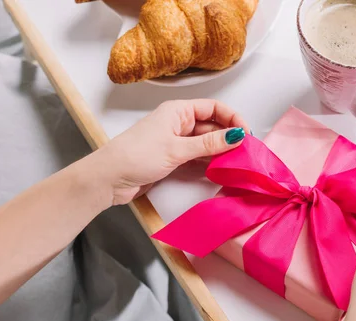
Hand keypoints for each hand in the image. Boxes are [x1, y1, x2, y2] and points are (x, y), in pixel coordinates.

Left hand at [92, 99, 248, 205]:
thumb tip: (237, 136)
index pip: (214, 108)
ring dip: (221, 150)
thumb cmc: (137, 156)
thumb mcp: (177, 149)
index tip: (246, 134)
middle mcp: (179, 123)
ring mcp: (176, 141)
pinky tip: (221, 168)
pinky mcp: (174, 158)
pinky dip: (210, 161)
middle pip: (212, 125)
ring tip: (238, 161)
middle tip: (246, 151)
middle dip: (229, 136)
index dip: (233, 118)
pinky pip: (198, 156)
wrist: (109, 178)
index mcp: (178, 110)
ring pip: (206, 142)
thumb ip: (209, 144)